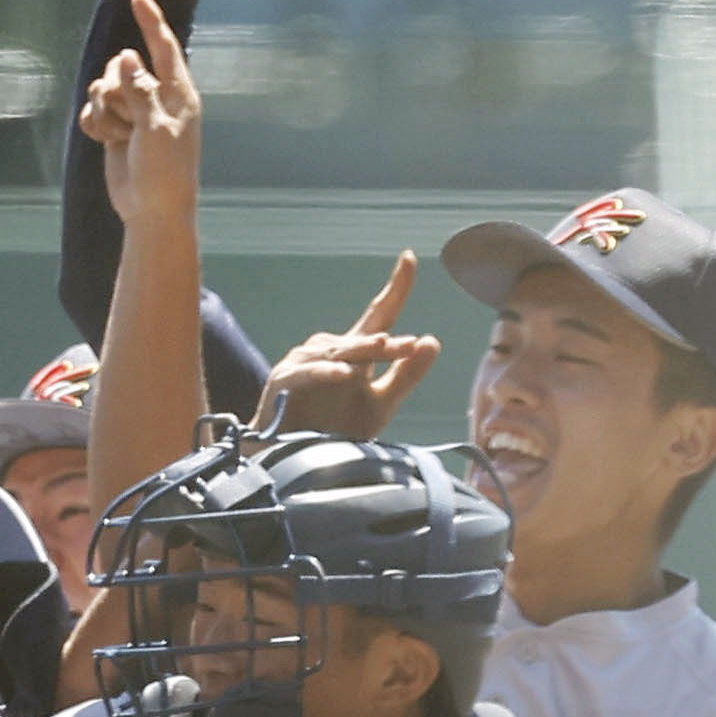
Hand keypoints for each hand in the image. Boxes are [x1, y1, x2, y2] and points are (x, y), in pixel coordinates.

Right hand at [79, 0, 200, 229]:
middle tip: (127, 122)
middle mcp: (155, 97)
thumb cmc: (164, 173)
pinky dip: (94, 125)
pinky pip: (93, 111)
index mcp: (177, 92)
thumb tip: (126, 55)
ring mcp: (134, 113)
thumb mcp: (156, 128)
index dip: (150, 21)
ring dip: (104, 112)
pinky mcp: (115, 129)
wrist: (152, 211)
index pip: (163, 47)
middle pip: (121, 67)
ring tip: (118, 137)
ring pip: (103, 88)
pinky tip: (104, 141)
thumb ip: (140, 90)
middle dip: (114, 90)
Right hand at [257, 253, 439, 439]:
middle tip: (413, 345)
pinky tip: (346, 374)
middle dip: (388, 345)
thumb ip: (405, 376)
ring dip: (362, 352)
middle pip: (364, 340)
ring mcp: (304, 363)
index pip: (379, 315)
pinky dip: (327, 372)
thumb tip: (431, 341)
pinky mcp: (284, 381)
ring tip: (384, 350)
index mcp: (355, 353)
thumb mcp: (381, 405)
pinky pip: (309, 372)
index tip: (410, 258)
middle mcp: (330, 351)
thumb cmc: (335, 429)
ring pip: (339, 352)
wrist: (292, 458)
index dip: (395, 288)